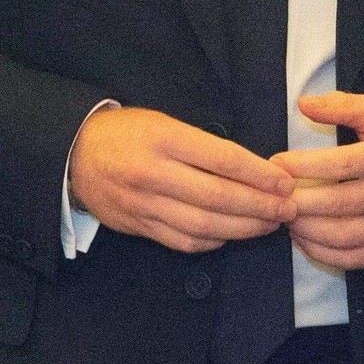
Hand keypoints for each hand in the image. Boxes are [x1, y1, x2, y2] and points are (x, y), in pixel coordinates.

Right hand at [67, 106, 295, 252]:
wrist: (75, 153)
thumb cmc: (128, 133)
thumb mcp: (165, 123)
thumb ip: (204, 146)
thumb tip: (255, 169)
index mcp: (164, 138)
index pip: (223, 159)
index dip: (260, 174)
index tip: (285, 182)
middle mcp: (154, 173)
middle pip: (218, 197)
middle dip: (260, 206)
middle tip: (288, 210)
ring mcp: (145, 204)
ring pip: (204, 224)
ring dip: (244, 228)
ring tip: (269, 224)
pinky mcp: (139, 226)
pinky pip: (184, 240)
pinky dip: (214, 240)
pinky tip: (233, 234)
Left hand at [274, 93, 363, 270]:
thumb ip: (343, 106)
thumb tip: (303, 104)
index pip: (343, 164)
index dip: (304, 166)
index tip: (276, 164)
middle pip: (340, 203)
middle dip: (299, 202)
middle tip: (274, 196)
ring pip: (346, 236)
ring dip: (308, 231)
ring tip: (286, 218)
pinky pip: (358, 258)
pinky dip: (325, 253)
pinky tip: (305, 240)